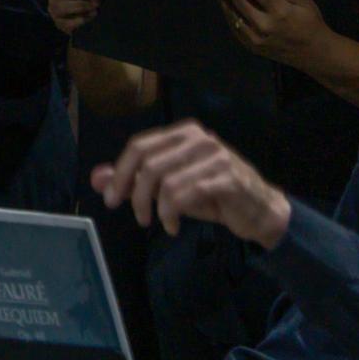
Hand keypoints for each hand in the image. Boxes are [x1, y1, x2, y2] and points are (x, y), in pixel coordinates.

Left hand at [90, 119, 291, 245]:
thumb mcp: (170, 186)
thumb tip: (98, 178)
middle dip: (135, 194)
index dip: (120, 172)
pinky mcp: (226, 178)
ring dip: (155, 208)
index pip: (139, 146)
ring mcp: (214, 156)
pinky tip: (173, 226)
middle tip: (137, 217)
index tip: (112, 197)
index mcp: (183, 133)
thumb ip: (135, 179)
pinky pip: (185, 194)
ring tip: (160, 222)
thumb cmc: (213, 195)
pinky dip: (172, 214)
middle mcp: (199, 138)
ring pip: (165, 180)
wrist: (260, 210)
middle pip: (148, 163)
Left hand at [209, 0, 329, 67]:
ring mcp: (256, 39)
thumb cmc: (312, 23)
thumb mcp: (305, 2)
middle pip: (240, 1)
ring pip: (234, 15)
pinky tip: (224, 4)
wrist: (314, 54)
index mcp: (280, 12)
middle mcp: (264, 26)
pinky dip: (228, 14)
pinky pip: (235, 28)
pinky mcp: (252, 47)